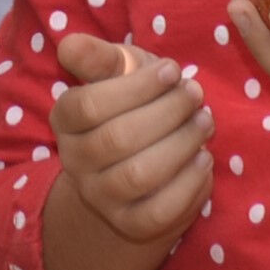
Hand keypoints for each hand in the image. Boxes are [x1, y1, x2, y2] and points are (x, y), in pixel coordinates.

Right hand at [47, 33, 211, 245]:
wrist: (143, 159)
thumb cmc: (135, 100)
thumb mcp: (118, 71)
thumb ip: (98, 57)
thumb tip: (70, 45)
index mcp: (65, 119)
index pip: (89, 104)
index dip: (138, 87)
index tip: (173, 70)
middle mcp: (73, 161)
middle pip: (118, 139)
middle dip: (167, 113)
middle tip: (196, 95)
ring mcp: (100, 197)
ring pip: (138, 176)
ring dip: (181, 145)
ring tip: (205, 123)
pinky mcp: (130, 224)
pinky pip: (159, 212)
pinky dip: (188, 184)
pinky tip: (204, 160)